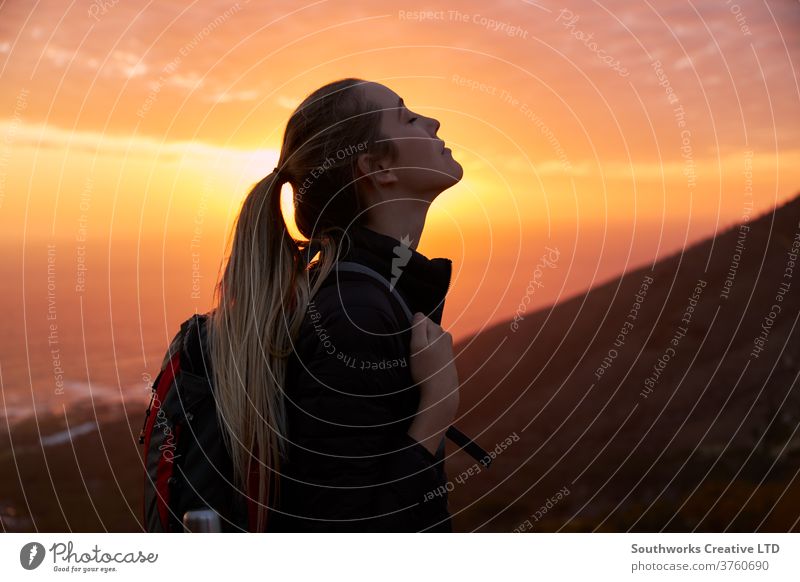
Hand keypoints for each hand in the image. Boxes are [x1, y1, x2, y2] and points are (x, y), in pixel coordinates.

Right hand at [407, 313, 459, 454]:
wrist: (441, 392)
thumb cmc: (426, 370)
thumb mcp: (417, 346)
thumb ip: (418, 327)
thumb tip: (418, 314)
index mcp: (439, 331)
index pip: (421, 319)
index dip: (412, 329)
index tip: (410, 342)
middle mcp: (445, 337)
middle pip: (426, 330)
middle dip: (418, 337)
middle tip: (413, 353)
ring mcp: (448, 348)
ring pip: (430, 340)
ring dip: (423, 347)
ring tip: (419, 361)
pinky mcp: (447, 359)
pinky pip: (434, 350)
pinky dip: (428, 356)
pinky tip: (426, 366)